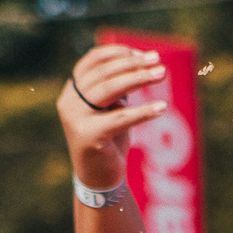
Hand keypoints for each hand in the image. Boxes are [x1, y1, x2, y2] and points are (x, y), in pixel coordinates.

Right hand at [56, 42, 167, 190]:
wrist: (99, 179)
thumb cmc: (109, 140)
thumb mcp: (110, 108)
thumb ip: (116, 88)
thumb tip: (140, 62)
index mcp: (72, 91)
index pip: (92, 61)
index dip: (118, 53)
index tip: (144, 54)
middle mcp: (70, 101)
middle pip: (103, 73)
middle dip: (133, 65)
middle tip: (158, 62)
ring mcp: (76, 119)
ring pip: (109, 90)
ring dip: (138, 78)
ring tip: (162, 73)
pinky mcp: (89, 137)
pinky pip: (120, 118)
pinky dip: (143, 112)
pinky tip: (162, 107)